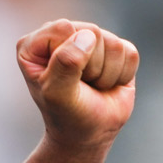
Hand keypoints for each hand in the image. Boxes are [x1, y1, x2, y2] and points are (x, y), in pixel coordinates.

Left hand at [17, 20, 137, 149]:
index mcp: (34, 44)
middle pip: (91, 32)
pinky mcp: (115, 49)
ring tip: (92, 87)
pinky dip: (122, 74)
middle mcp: (61, 36)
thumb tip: (86, 36)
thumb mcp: (58, 94)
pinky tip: (107, 85)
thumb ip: (65, 64)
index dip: (70, 57)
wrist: (89, 134)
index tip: (63, 81)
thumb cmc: (67, 116)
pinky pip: (129, 52)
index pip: (63, 28)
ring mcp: (89, 40)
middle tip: (80, 87)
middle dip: (91, 67)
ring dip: (106, 73)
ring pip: (112, 42)